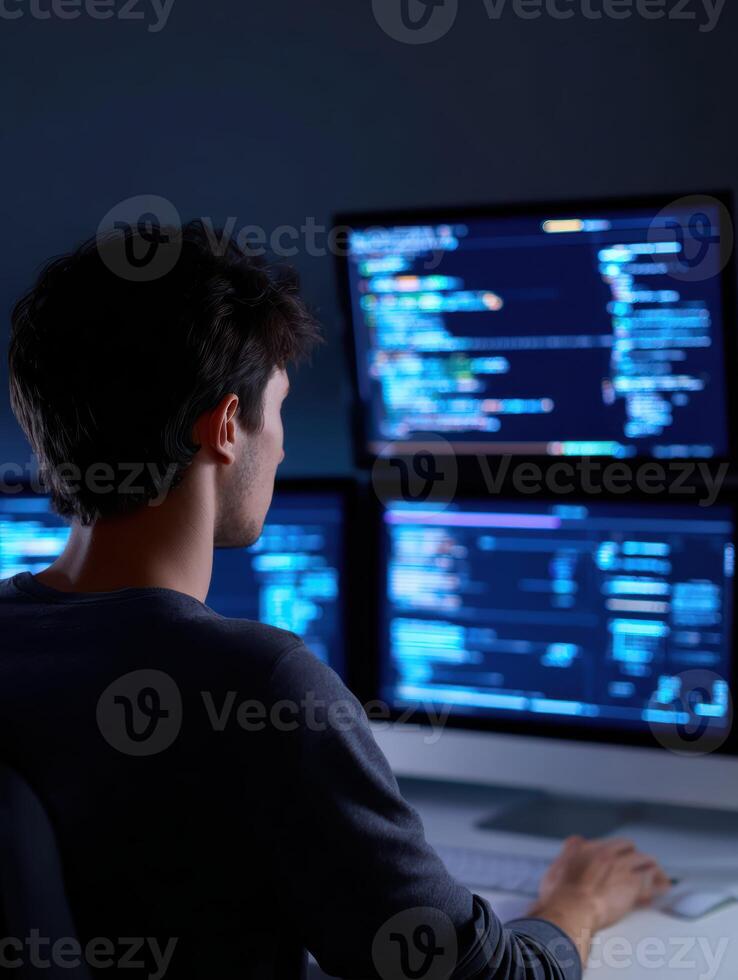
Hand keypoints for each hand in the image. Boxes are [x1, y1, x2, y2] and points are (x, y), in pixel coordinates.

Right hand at [527, 836, 670, 964]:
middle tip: (638, 867)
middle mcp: (605, 852)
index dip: (617, 854)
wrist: (571, 909)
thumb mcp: (556, 867)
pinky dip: (657, 885)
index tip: (619, 862)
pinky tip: (660, 891)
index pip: (608, 844)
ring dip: (651, 869)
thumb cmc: (560, 896)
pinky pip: (652, 879)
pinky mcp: (633, 882)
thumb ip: (568, 852)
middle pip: (628, 847)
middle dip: (634, 856)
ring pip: (644, 860)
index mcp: (586, 848)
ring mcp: (621, 866)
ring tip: (657, 878)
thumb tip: (573, 843)